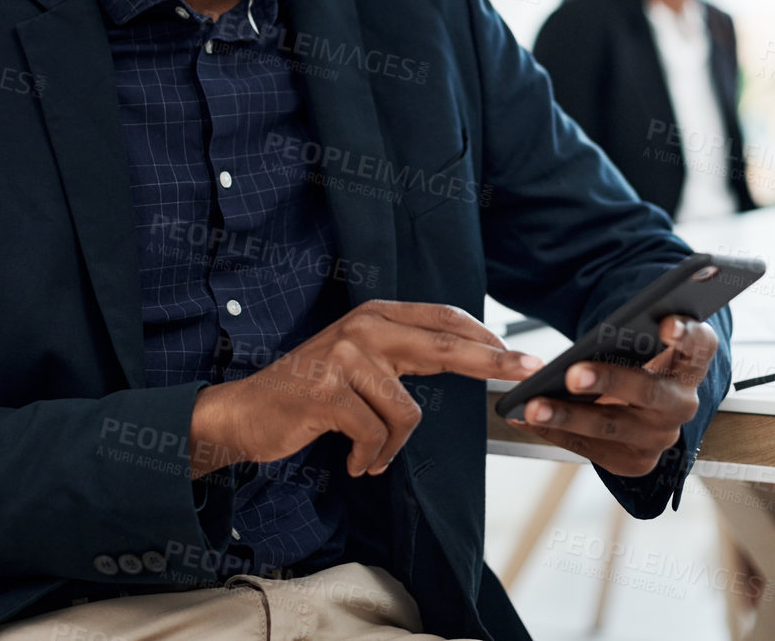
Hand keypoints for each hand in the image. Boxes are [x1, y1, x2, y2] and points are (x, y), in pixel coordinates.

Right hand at [189, 300, 541, 479]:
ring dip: (390, 446)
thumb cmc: (308, 393)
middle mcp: (362, 327)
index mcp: (374, 315)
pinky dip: (368, 457)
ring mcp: (344, 357)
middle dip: (491, 363)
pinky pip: (376, 436)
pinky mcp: (328, 392)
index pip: (442, 319)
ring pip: (407, 413)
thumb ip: (403, 354)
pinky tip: (351, 459)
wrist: (246, 412)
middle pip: (444, 347)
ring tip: (367, 453)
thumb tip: (468, 355)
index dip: (484, 337)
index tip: (520, 356)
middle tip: (528, 372)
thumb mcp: (358, 361)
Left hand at [507, 314, 717, 476]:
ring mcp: (660, 437)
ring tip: (533, 404)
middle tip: (572, 373)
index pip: (700, 345)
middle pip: (648, 392)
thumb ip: (632, 332)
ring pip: (612, 427)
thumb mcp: (641, 342)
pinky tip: (526, 417)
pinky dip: (555, 432)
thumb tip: (595, 336)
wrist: (639, 407)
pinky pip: (591, 448)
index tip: (666, 323)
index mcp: (691, 364)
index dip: (686, 334)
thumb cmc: (636, 362)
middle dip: (609, 381)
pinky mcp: (636, 461)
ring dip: (568, 416)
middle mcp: (682, 403)